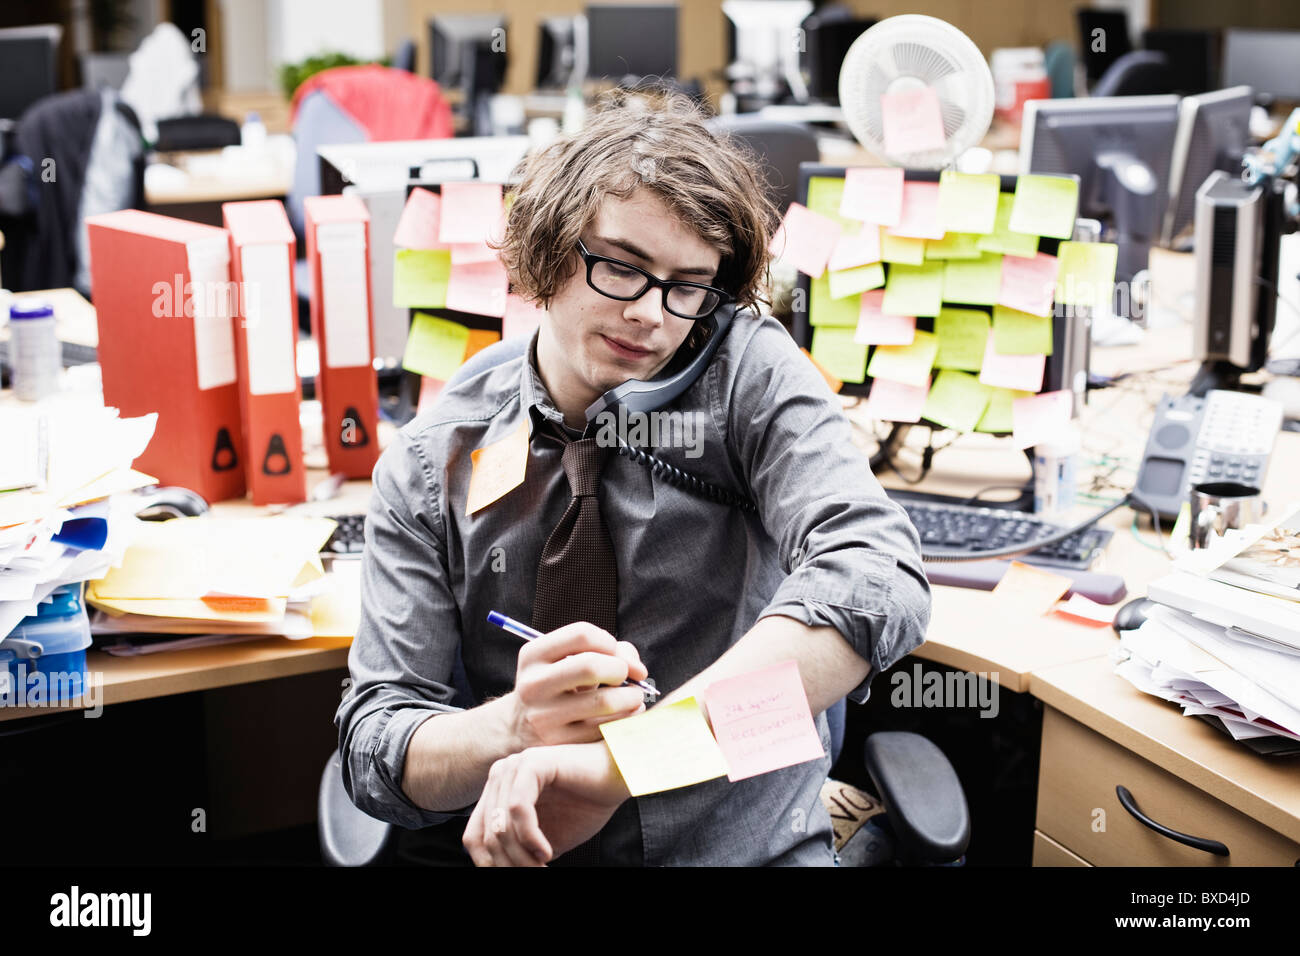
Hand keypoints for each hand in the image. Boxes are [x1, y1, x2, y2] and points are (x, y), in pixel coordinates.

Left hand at [463, 743, 629, 865]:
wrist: (619, 778)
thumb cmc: (585, 805)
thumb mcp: (542, 839)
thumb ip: (518, 852)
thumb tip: (500, 872)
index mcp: (497, 790)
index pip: (475, 837)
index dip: (490, 865)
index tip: (517, 877)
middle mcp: (499, 776)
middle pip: (486, 835)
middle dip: (508, 865)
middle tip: (535, 875)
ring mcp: (514, 767)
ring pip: (501, 827)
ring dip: (521, 857)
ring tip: (541, 868)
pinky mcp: (532, 763)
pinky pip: (519, 809)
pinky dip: (531, 837)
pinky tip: (546, 851)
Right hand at [506, 622, 648, 747]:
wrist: (518, 728)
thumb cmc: (556, 685)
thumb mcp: (562, 660)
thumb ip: (604, 650)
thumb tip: (638, 669)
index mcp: (533, 655)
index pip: (582, 635)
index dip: (609, 642)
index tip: (615, 654)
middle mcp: (534, 684)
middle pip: (591, 666)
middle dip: (621, 668)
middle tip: (625, 676)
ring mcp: (544, 717)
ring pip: (604, 702)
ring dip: (631, 696)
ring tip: (633, 696)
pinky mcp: (559, 744)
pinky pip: (606, 728)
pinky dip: (628, 718)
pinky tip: (627, 714)